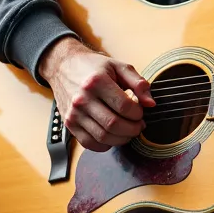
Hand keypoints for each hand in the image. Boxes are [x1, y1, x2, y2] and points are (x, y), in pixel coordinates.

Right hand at [38, 36, 155, 153]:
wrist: (63, 66)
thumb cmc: (93, 67)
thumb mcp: (118, 66)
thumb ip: (138, 83)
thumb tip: (150, 104)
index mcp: (96, 82)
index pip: (124, 107)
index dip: (138, 114)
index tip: (140, 112)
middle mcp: (82, 99)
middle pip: (114, 124)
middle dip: (132, 129)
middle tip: (138, 125)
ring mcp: (74, 113)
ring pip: (103, 137)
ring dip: (121, 139)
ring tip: (128, 131)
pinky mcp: (69, 124)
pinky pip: (89, 143)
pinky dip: (105, 145)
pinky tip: (112, 136)